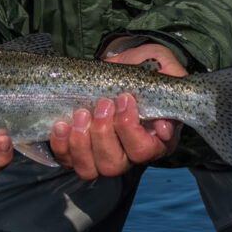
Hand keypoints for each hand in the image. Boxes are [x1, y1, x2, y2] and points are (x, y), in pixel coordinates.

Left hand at [50, 43, 184, 178]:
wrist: (121, 63)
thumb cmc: (145, 67)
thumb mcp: (162, 65)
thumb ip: (170, 83)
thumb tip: (165, 127)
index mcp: (156, 139)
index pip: (144, 151)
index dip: (130, 129)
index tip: (124, 99)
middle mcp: (130, 154)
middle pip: (114, 164)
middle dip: (103, 133)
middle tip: (102, 104)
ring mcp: (103, 155)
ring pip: (90, 168)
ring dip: (80, 142)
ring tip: (81, 114)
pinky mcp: (79, 151)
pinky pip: (67, 161)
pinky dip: (61, 145)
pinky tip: (62, 124)